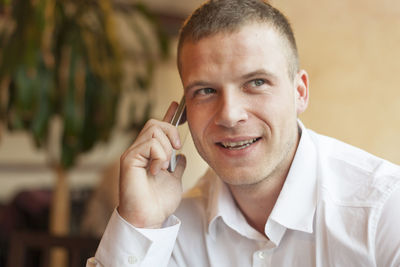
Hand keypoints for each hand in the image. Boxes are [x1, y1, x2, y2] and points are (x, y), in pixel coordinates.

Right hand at [117, 102, 186, 227]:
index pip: (157, 129)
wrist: (150, 217)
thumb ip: (177, 166)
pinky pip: (150, 144)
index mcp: (150, 154)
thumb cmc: (159, 202)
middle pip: (155, 123)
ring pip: (153, 131)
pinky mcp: (129, 158)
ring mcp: (132, 153)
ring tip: (163, 167)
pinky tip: (156, 171)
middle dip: (171, 131)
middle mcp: (139, 150)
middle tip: (176, 148)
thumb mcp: (175, 180)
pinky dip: (159, 156)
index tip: (177, 105)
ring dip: (165, 149)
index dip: (168, 116)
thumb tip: (181, 156)